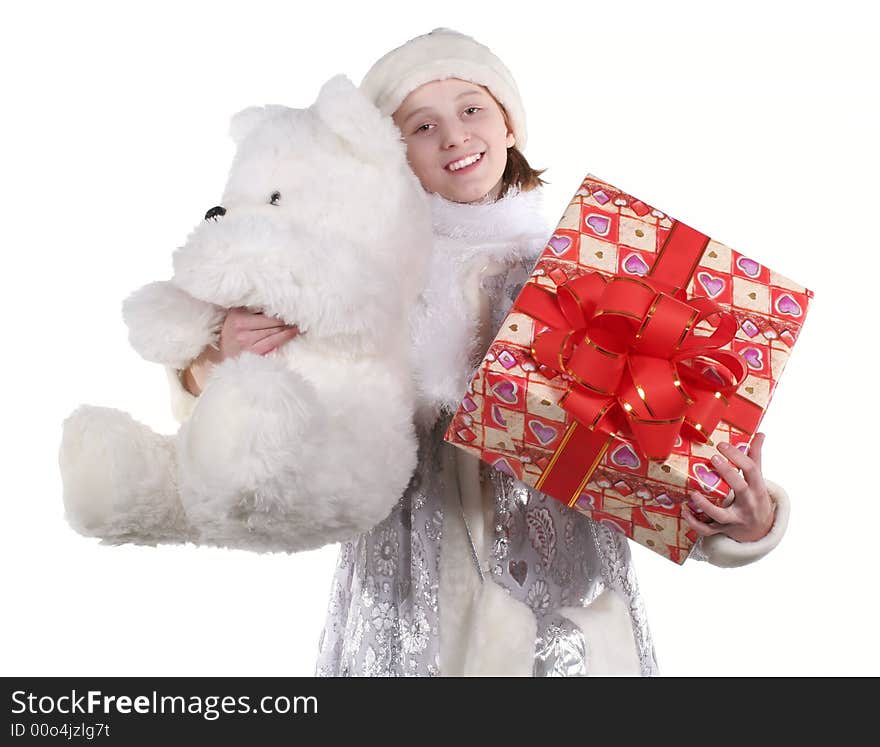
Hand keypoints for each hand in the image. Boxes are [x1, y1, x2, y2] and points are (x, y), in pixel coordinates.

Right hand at [182, 308, 300, 395]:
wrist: (221, 355)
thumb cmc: (231, 333)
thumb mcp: (236, 316)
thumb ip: (251, 309)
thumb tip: (275, 303)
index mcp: (238, 316)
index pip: (265, 312)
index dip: (280, 311)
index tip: (292, 307)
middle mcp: (241, 328)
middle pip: (272, 322)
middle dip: (287, 319)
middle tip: (300, 316)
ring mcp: (247, 342)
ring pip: (275, 333)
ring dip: (289, 329)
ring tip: (299, 324)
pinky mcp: (253, 353)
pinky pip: (273, 343)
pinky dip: (285, 337)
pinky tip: (293, 333)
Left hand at [682, 432, 774, 542]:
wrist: (760, 529)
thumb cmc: (755, 498)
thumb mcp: (758, 479)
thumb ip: (755, 456)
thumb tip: (761, 434)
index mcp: (757, 488)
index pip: (751, 469)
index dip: (737, 456)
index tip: (721, 445)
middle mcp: (748, 504)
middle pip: (740, 488)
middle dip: (727, 473)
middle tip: (713, 458)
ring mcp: (735, 519)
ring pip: (721, 515)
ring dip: (705, 505)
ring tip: (693, 492)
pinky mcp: (723, 529)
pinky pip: (708, 529)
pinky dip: (695, 522)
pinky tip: (685, 510)